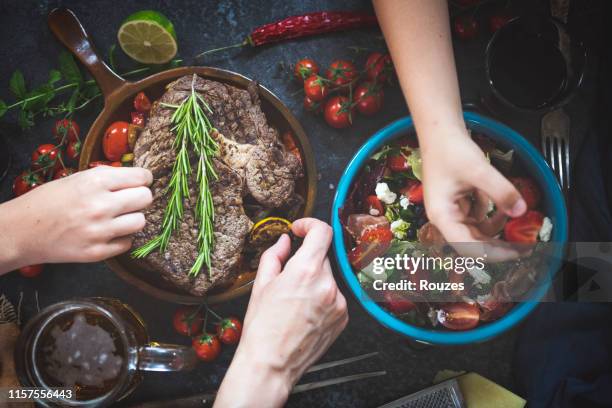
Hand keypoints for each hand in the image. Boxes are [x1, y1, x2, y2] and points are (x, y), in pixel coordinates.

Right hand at [0, 166, 152, 272]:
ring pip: (141, 222)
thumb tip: (138, 178)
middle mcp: (100, 205)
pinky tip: (107, 233)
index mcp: (95, 181)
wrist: (21, 231)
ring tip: (118, 218)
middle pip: (146, 198)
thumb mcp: (77, 179)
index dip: (144, 179)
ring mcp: (100, 231)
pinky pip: (128, 243)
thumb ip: (108, 178)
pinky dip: (121, 238)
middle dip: (140, 197)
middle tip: (129, 200)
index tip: (141, 182)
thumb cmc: (49, 201)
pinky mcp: (98, 252)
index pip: (141, 177)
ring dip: (132, 219)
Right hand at [214, 218, 347, 407]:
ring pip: (327, 278)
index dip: (310, 225)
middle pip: (321, 258)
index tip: (300, 230)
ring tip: (295, 303)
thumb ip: (274, 255)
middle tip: (287, 281)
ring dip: (314, 282)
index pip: (322, 231)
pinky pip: (334, 296)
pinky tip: (305, 314)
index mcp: (305, 271)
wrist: (271, 365)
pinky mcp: (343, 316)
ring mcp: (338, 302)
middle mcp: (327, 284)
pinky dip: (322, 299)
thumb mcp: (261, 285)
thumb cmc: (262, 328)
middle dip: (305, 263)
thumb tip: (284, 241)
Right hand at [420, 126, 526, 260]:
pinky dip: (491, 214)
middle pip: (472, 243)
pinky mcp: (458, 203)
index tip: (516, 252)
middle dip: (498, 245)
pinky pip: (477, 217)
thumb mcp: (478, 170)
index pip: (468, 247)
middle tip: (524, 246)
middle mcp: (444, 218)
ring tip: (516, 221)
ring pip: (477, 231)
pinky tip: (502, 204)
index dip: (493, 254)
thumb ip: (501, 191)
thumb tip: (522, 211)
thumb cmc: (450, 150)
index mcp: (442, 216)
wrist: (439, 132)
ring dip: (496, 229)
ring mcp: (451, 211)